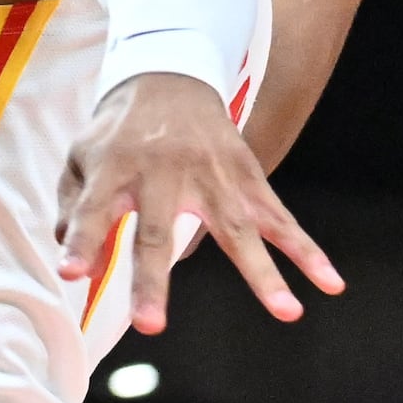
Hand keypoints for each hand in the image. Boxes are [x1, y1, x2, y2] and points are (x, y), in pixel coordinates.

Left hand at [57, 74, 343, 331]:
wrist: (169, 76)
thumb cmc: (118, 132)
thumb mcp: (82, 158)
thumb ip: (74, 212)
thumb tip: (78, 270)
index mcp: (114, 167)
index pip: (91, 210)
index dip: (82, 240)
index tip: (72, 273)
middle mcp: (163, 173)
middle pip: (158, 233)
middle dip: (152, 281)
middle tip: (150, 326)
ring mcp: (210, 177)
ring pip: (237, 231)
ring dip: (263, 274)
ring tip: (288, 312)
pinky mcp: (246, 178)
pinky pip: (280, 219)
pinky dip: (307, 251)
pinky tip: (330, 283)